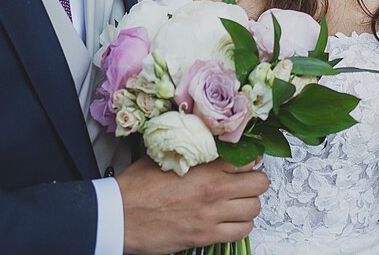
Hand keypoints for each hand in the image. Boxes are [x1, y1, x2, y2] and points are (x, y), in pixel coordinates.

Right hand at [118, 157, 266, 254]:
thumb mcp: (164, 156)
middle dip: (255, 181)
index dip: (249, 159)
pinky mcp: (204, 237)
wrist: (118, 217)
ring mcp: (211, 216)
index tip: (245, 162)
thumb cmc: (136, 189)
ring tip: (237, 201)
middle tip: (245, 181)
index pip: (248, 159)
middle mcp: (213, 192)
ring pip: (254, 209)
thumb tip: (205, 140)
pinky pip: (241, 232)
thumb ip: (190, 149)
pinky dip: (240, 226)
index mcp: (205, 168)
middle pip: (259, 184)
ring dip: (248, 204)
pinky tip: (230, 220)